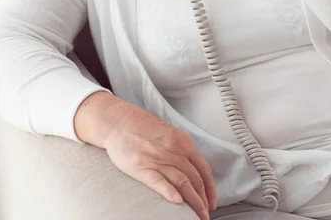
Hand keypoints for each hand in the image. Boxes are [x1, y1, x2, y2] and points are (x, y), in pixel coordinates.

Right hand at [103, 103, 215, 219]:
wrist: (118, 121)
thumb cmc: (143, 128)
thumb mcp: (169, 132)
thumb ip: (181, 149)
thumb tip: (194, 170)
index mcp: (182, 141)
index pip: (203, 168)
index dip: (210, 188)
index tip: (212, 202)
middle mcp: (173, 150)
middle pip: (195, 179)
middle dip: (203, 200)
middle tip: (206, 215)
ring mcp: (157, 159)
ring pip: (182, 183)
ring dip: (193, 202)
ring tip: (198, 216)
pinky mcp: (141, 167)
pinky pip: (159, 181)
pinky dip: (170, 192)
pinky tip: (178, 202)